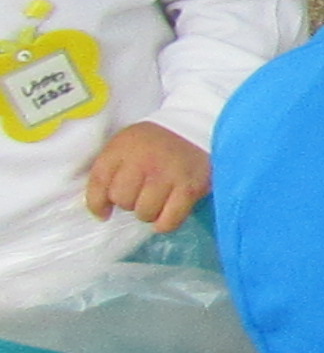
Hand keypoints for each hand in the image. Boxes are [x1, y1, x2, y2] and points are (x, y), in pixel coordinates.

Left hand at [84, 122, 208, 230]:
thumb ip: (110, 170)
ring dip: (147, 212)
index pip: (99, 182)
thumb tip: (103, 212)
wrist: (196, 128)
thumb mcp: (126, 144)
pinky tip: (164, 217)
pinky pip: (169, 220)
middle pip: (122, 200)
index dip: (97, 203)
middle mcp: (144, 160)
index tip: (104, 212)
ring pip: (145, 212)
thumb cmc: (156, 141)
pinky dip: (164, 224)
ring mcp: (169, 175)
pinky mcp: (190, 189)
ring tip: (155, 202)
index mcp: (123, 147)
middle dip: (129, 202)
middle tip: (141, 194)